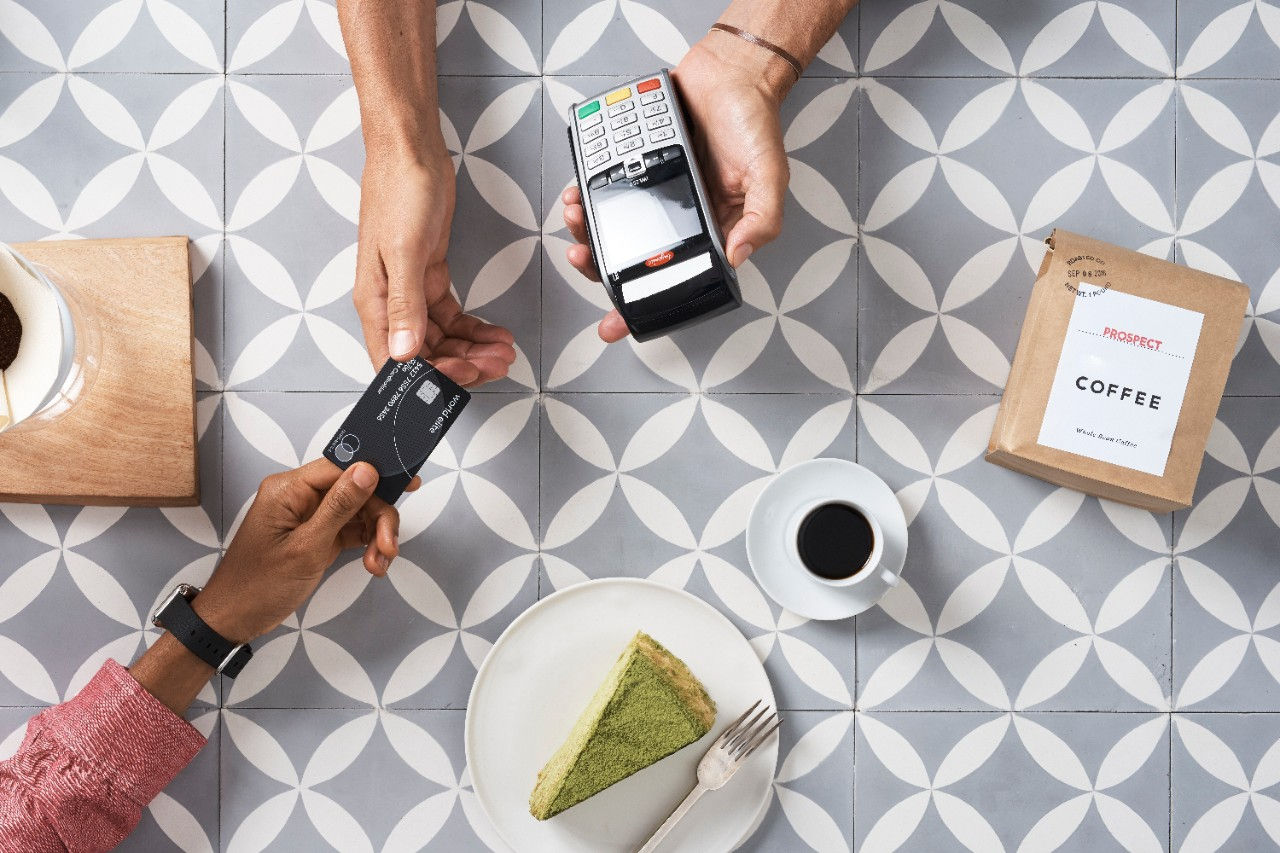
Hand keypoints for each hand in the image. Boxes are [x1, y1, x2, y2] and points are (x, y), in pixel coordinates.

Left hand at [193, 459, 404, 643]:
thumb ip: (339, 507)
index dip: (377, 472)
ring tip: (379, 563)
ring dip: (376, 535)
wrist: (235, 620)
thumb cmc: (259, 586)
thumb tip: (367, 470)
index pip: (342, 466)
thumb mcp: (306, 547)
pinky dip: (367, 545)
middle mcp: (300, 496)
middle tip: (389, 546)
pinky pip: (352, 529)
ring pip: (359, 511)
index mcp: (289, 489)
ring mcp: (310, 515)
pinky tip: (375, 563)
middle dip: (378, 517)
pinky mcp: (318, 534)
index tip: (408, 484)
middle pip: (357, 490)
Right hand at [354, 142, 516, 384]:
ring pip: (442, 338)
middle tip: (495, 364)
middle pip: (424, 354)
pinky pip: (452, 316)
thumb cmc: (398, 191)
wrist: (412, 153)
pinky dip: (474, 329)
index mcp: (375, 300)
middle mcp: (391, 301)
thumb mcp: (404, 249)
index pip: (394, 361)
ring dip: (472, 349)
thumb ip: (405, 304)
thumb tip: (403, 351)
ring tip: (502, 351)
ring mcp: (412, 290)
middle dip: (461, 364)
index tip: (463, 374)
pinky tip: (494, 333)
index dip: (428, 376)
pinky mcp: (431, 276)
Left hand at [562, 35, 791, 341]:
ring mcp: (653, 194)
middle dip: (600, 268)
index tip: (616, 323)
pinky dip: (586, 195)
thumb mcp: (769, 177)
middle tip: (583, 261)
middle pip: (632, 259)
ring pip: (611, 227)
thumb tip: (737, 256)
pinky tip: (578, 193)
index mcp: (710, 231)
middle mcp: (679, 218)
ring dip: (587, 231)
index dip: (644, 305)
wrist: (731, 72)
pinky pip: (604, 189)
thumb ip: (761, 219)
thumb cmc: (753, 124)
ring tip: (578, 219)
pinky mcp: (635, 167)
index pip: (674, 279)